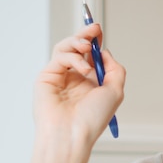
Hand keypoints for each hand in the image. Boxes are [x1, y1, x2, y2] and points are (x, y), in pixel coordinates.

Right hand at [34, 23, 124, 143]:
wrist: (72, 134)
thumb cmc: (93, 118)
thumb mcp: (115, 91)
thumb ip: (114, 69)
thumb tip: (105, 52)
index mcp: (91, 84)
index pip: (91, 57)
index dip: (95, 43)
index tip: (99, 32)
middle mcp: (75, 79)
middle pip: (77, 49)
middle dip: (86, 36)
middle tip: (94, 29)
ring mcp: (60, 77)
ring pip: (65, 48)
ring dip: (78, 42)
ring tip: (87, 47)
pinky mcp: (47, 76)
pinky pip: (59, 56)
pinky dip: (73, 57)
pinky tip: (83, 69)